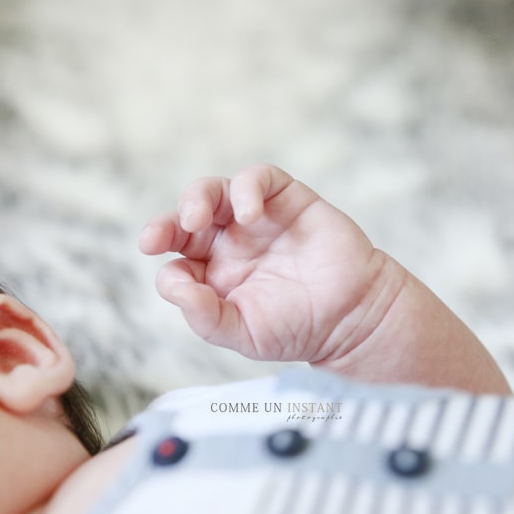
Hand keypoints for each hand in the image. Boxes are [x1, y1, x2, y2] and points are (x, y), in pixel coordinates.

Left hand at [139, 164, 399, 363]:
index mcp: (215, 274)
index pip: (177, 258)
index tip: (177, 279)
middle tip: (159, 238)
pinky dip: (247, 189)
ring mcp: (258, 218)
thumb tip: (171, 283)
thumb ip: (204, 316)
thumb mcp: (243, 334)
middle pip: (188, 218)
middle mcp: (231, 242)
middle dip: (167, 223)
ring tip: (197, 219)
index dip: (168, 264)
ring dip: (198, 199)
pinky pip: (258, 179)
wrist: (354, 316)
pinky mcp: (288, 199)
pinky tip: (250, 215)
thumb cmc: (299, 329)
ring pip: (216, 192)